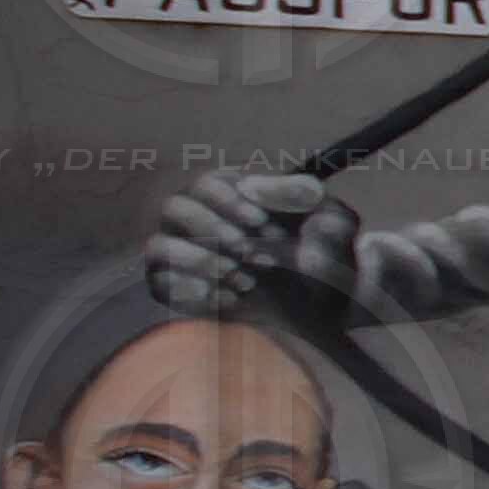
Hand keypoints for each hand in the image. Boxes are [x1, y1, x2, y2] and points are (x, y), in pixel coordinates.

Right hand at [147, 171, 356, 312]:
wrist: (324, 305)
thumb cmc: (323, 253)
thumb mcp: (329, 221)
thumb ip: (304, 196)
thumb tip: (265, 186)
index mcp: (230, 194)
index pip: (208, 183)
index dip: (229, 200)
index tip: (260, 221)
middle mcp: (197, 219)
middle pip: (175, 208)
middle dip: (212, 228)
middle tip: (248, 250)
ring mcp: (182, 254)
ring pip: (159, 245)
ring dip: (200, 260)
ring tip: (244, 278)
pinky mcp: (177, 288)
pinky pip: (160, 284)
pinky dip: (191, 289)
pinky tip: (231, 298)